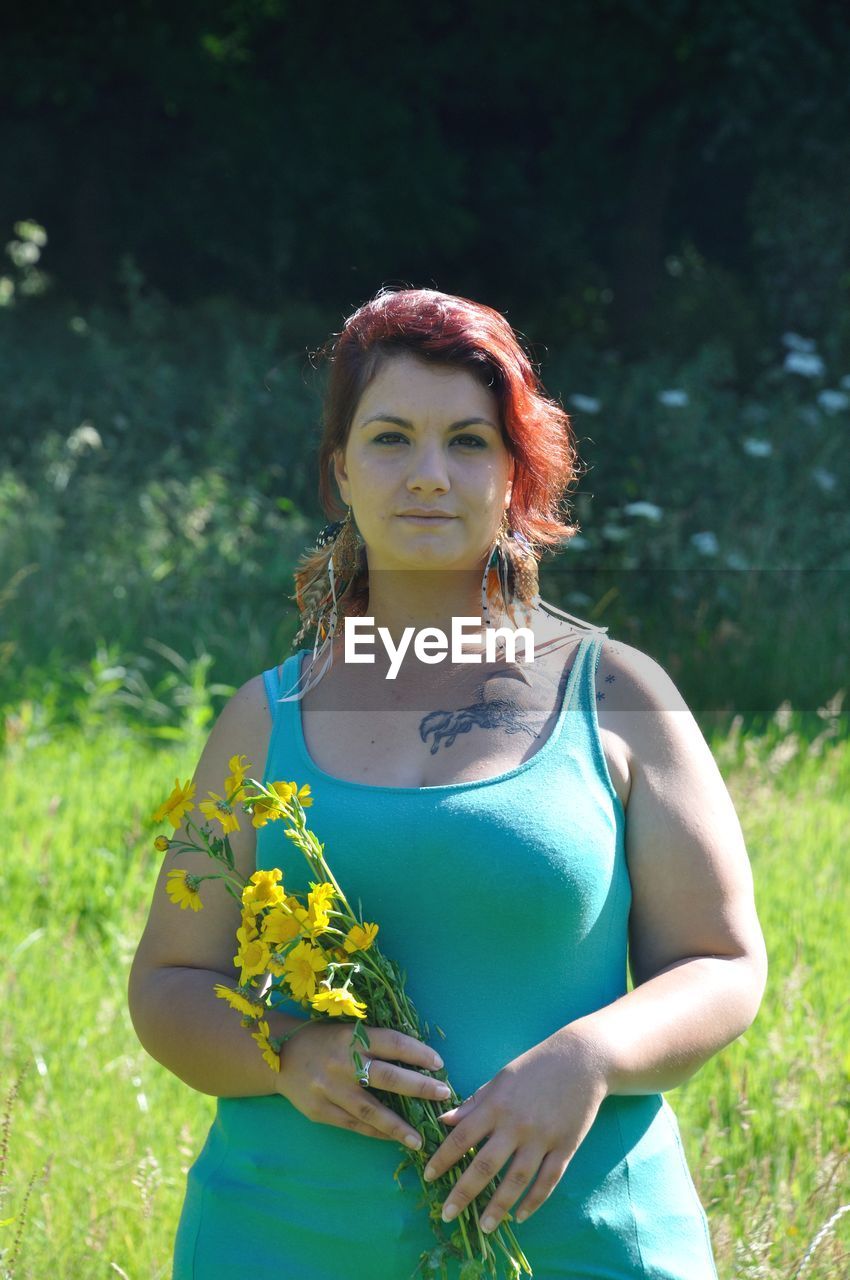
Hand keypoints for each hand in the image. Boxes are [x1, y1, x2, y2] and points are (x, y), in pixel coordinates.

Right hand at [276, 1021, 449, 1148]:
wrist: (275, 1056)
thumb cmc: (323, 1040)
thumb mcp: (346, 1030)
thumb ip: (373, 1042)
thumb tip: (415, 1058)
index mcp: (351, 1037)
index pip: (393, 1043)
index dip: (418, 1053)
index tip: (439, 1064)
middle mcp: (342, 1062)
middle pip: (387, 1077)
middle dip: (419, 1087)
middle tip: (443, 1094)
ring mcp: (329, 1089)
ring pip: (371, 1110)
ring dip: (398, 1126)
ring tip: (420, 1139)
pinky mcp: (319, 1110)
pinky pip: (353, 1125)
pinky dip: (375, 1132)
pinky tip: (392, 1139)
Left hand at [422, 1027, 608, 1232]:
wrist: (582, 1059)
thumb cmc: (536, 1066)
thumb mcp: (500, 1079)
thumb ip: (474, 1103)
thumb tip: (444, 1120)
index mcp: (496, 1105)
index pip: (461, 1137)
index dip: (443, 1159)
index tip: (428, 1177)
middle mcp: (516, 1124)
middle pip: (485, 1165)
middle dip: (463, 1193)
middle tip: (447, 1214)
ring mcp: (542, 1138)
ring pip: (516, 1180)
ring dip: (498, 1206)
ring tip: (484, 1226)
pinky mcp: (566, 1147)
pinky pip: (548, 1180)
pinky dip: (534, 1201)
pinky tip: (521, 1216)